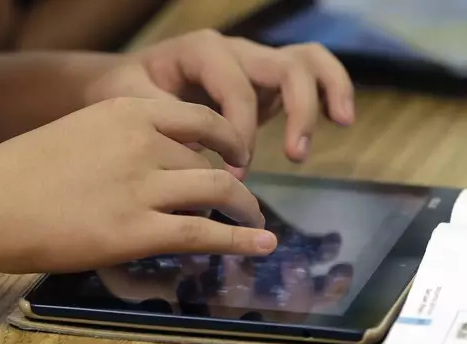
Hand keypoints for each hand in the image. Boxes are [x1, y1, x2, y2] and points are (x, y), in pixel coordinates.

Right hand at [0, 98, 277, 273]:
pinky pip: (204, 232)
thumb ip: (125, 140)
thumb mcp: (82, 132)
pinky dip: (240, 239)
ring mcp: (143, 187)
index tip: (237, 157)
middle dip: (236, 182)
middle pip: (210, 162)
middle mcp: (144, 143)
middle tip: (245, 199)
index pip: (201, 121)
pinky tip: (260, 245)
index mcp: (129, 112)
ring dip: (246, 209)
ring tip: (257, 224)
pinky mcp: (137, 231)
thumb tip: (162, 160)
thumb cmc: (25, 170)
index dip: (228, 140)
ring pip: (218, 191)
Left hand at [80, 30, 354, 178]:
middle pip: (286, 66)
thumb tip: (201, 152)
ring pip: (306, 60)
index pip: (238, 88)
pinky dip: (328, 92)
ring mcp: (253, 64)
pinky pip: (306, 76)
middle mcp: (235, 51)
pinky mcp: (263, 84)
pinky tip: (338, 119)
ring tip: (342, 122)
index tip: (233, 171)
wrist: (124, 81)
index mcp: (202, 50)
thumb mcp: (130, 100)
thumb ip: (163, 120)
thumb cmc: (124, 90)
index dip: (241, 131)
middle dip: (299, 109)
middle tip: (295, 156)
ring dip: (326, 91)